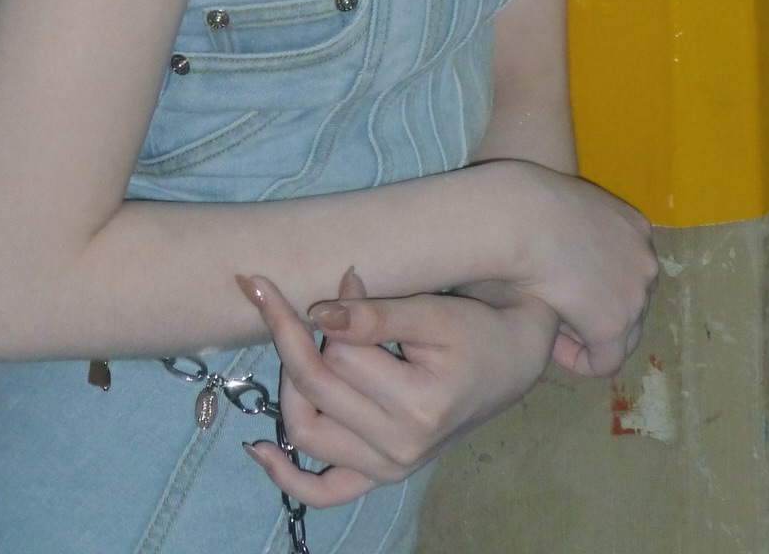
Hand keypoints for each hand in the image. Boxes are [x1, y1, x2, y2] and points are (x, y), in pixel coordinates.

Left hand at [237, 269, 558, 506]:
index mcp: (418, 409)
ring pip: (308, 432)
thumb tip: (318, 310)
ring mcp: (389, 470)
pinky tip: (258, 448)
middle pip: (316, 393)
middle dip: (292, 339)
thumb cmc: (477, 330)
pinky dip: (287, 477)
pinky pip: (324, 490)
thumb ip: (376, 314)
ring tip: (293, 344)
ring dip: (288, 385)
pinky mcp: (381, 476)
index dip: (321, 312)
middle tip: (287, 301)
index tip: (316, 277)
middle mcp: (401, 451)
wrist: (510, 363)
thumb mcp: (432, 313)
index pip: (339, 357)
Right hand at [500, 162, 659, 375]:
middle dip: (599, 311)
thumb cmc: (531, 205)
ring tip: (553, 328)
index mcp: (635, 228)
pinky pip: (605, 361)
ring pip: (623, 334)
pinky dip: (581, 360)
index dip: (598, 286)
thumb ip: (579, 232)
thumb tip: (567, 246)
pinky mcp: (614, 324)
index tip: (565, 289)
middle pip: (632, 303)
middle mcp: (645, 260)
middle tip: (562, 314)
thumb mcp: (569, 210)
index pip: (629, 271)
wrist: (522, 217)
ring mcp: (636, 293)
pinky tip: (553, 347)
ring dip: (591, 334)